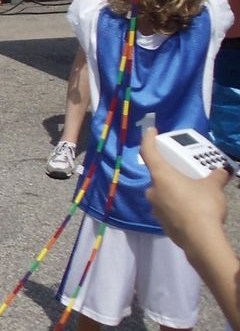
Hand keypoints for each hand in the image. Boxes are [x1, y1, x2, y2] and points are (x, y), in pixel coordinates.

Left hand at [144, 128, 229, 249]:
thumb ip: (216, 176)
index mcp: (161, 176)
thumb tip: (222, 171)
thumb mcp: (213, 186)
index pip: (148, 152)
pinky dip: (178, 205)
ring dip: (176, 190)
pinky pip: (169, 208)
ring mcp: (155, 208)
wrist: (200, 240)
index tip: (150, 131)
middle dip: (172, 173)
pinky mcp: (162, 223)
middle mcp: (153, 190)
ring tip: (195, 192)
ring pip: (164, 193)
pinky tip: (193, 209)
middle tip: (187, 171)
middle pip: (159, 175)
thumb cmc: (202, 206)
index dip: (148, 139)